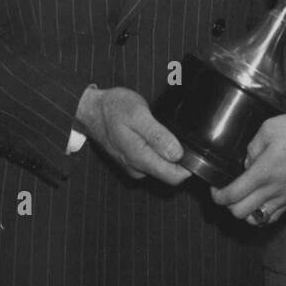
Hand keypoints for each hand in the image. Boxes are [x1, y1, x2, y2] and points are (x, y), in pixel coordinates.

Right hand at [75, 86, 192, 185]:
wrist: (92, 109)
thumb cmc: (114, 108)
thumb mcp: (138, 115)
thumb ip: (158, 136)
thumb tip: (177, 154)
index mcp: (140, 158)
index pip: (175, 177)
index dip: (189, 166)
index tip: (194, 148)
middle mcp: (137, 168)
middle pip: (170, 174)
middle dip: (181, 159)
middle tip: (180, 134)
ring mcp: (134, 166)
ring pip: (162, 168)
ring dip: (169, 154)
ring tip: (166, 132)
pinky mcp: (131, 162)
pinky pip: (153, 162)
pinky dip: (159, 151)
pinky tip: (156, 135)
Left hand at [210, 114, 285, 224]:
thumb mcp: (269, 128)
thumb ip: (252, 146)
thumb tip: (248, 161)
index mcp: (262, 173)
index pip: (232, 195)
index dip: (218, 196)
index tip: (215, 188)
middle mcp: (271, 190)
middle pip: (239, 213)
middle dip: (228, 206)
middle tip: (226, 193)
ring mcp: (284, 198)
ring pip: (256, 220)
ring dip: (244, 213)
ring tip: (242, 200)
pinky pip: (273, 217)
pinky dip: (262, 215)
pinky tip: (260, 203)